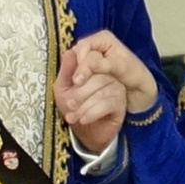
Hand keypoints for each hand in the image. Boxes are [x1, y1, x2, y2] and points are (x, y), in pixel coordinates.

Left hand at [55, 31, 157, 153]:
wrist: (85, 132)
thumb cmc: (73, 108)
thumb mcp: (63, 88)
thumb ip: (66, 71)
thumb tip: (70, 51)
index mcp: (93, 68)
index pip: (93, 59)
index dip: (83, 68)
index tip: (73, 82)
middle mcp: (108, 75)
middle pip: (98, 76)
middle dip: (80, 93)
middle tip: (69, 104)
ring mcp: (116, 89)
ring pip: (102, 91)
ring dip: (84, 106)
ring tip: (72, 116)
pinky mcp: (121, 104)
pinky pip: (108, 104)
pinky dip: (92, 113)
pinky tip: (83, 119)